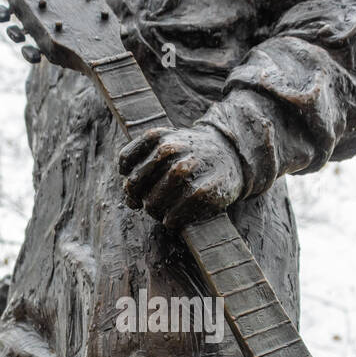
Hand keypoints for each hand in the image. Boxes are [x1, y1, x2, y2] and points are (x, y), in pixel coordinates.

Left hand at [119, 125, 244, 229]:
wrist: (230, 153)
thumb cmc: (189, 157)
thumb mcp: (165, 146)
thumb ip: (142, 168)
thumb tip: (131, 201)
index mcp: (157, 136)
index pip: (125, 161)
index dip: (127, 181)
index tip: (136, 190)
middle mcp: (171, 148)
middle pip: (134, 184)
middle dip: (138, 199)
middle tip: (150, 205)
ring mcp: (190, 167)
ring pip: (153, 200)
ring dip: (153, 211)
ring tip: (161, 213)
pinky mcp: (208, 188)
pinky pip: (178, 211)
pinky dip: (171, 219)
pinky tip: (172, 220)